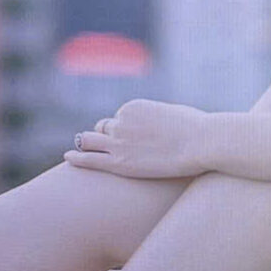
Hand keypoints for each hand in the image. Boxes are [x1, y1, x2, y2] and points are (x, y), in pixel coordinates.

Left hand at [64, 99, 217, 179]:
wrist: (202, 142)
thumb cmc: (197, 129)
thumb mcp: (174, 114)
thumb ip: (159, 118)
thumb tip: (162, 125)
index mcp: (133, 107)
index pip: (120, 118)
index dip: (125, 129)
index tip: (134, 139)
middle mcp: (121, 122)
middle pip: (103, 128)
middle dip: (104, 136)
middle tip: (106, 145)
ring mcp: (118, 142)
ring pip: (91, 141)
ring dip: (88, 144)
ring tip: (83, 150)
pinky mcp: (119, 163)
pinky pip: (89, 159)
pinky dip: (76, 157)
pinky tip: (68, 157)